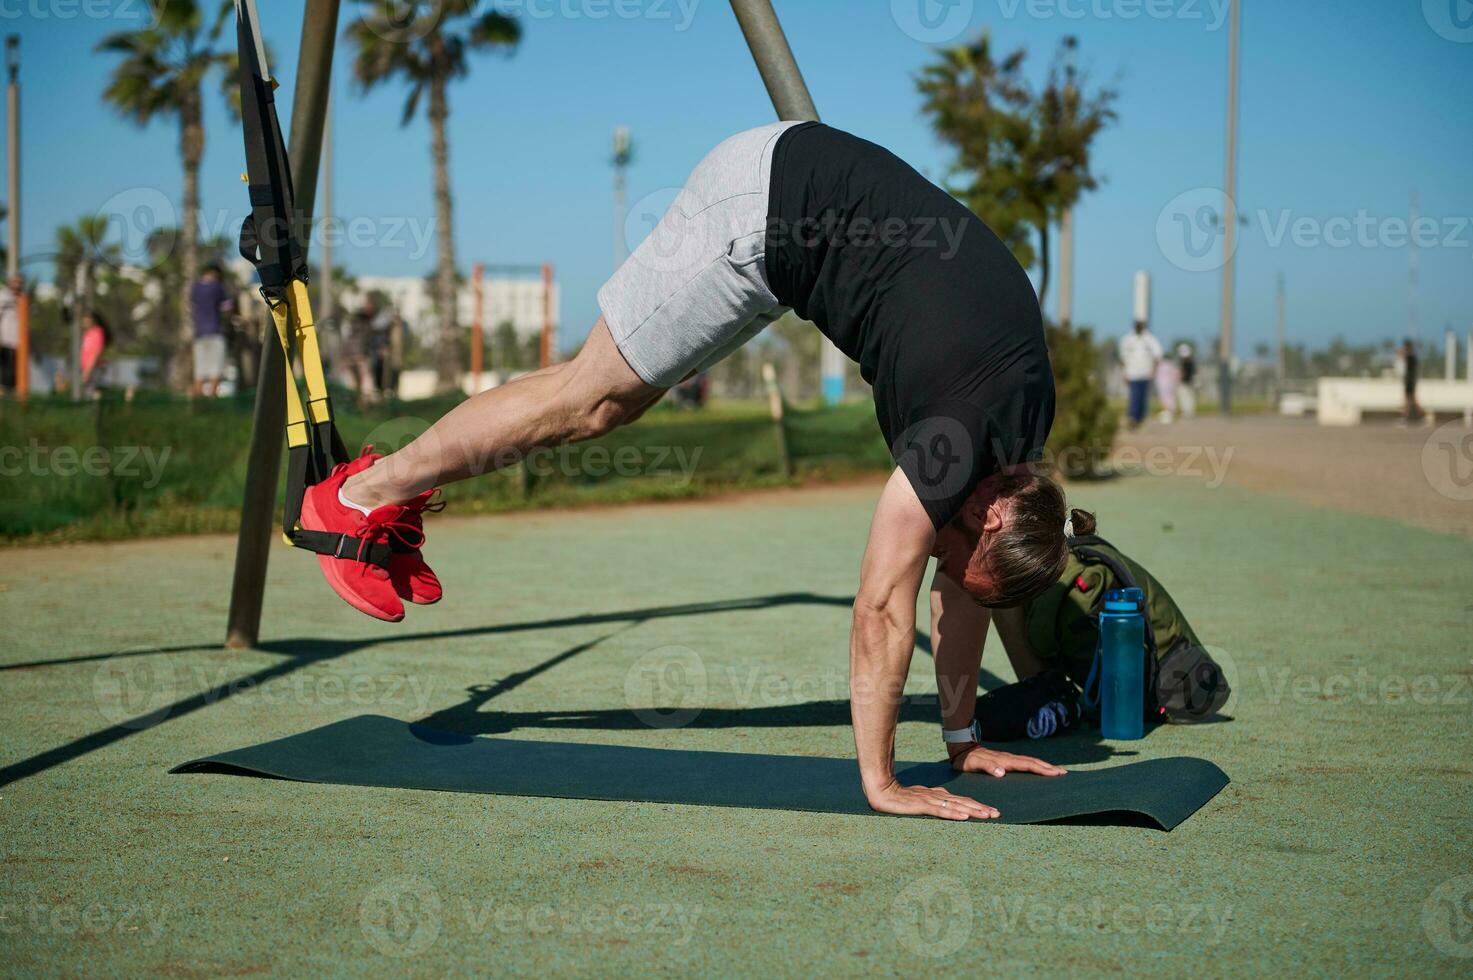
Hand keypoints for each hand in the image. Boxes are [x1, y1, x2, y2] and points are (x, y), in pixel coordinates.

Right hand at [865, 780, 998, 820]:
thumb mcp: (921, 797)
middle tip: (997, 814)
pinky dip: (954, 814)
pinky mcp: (921, 806)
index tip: (992, 811)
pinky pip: (940, 811)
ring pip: (955, 806)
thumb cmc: (900, 794)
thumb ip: (935, 799)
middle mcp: (937, 796)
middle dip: (981, 809)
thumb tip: (950, 803)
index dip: (977, 806)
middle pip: (963, 803)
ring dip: (972, 811)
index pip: (962, 801)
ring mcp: (929, 800)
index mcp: (938, 795)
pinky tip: (964, 817)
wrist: (881, 789)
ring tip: (987, 816)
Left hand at [949, 743, 1067, 777]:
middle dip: (1049, 767)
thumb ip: (988, 767)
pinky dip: (1034, 766)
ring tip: (1056, 771)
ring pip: (1030, 761)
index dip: (1043, 769)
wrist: (961, 748)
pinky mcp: (1006, 760)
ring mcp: (1008, 759)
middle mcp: (1009, 759)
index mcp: (1005, 761)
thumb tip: (1003, 772)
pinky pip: (1024, 763)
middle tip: (1064, 773)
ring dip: (1044, 766)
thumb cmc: (967, 759)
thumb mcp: (974, 764)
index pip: (1028, 765)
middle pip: (1033, 762)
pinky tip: (1038, 770)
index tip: (1056, 773)